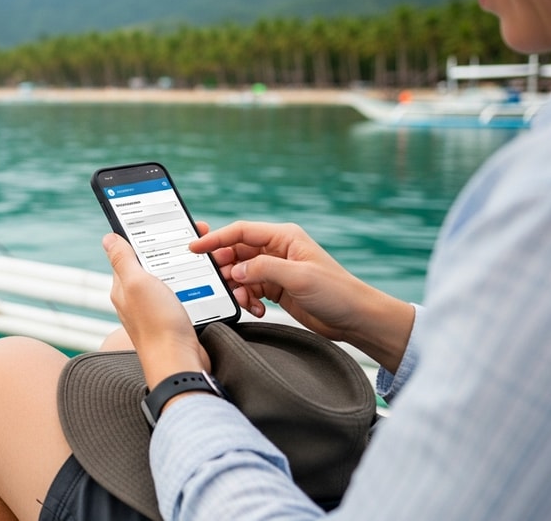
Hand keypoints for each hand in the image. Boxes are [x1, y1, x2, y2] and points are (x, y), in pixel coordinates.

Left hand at [103, 233, 209, 386]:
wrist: (180, 364)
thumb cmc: (157, 325)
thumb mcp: (137, 283)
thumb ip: (123, 259)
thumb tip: (108, 238)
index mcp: (123, 286)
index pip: (130, 251)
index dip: (146, 234)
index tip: (164, 221)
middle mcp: (137, 298)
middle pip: (154, 263)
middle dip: (172, 247)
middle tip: (194, 234)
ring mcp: (156, 309)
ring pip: (172, 277)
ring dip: (187, 265)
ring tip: (204, 254)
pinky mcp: (175, 319)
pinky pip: (185, 294)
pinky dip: (195, 283)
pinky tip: (206, 279)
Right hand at [192, 221, 413, 371]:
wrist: (356, 318)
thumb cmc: (336, 292)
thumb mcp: (298, 277)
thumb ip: (263, 269)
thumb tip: (235, 271)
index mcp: (283, 237)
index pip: (240, 232)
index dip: (215, 239)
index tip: (195, 248)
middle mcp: (277, 250)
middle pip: (236, 253)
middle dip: (225, 269)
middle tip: (217, 283)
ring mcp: (276, 270)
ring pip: (241, 274)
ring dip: (237, 289)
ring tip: (245, 301)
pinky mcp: (276, 289)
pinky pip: (250, 290)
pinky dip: (247, 300)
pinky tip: (255, 310)